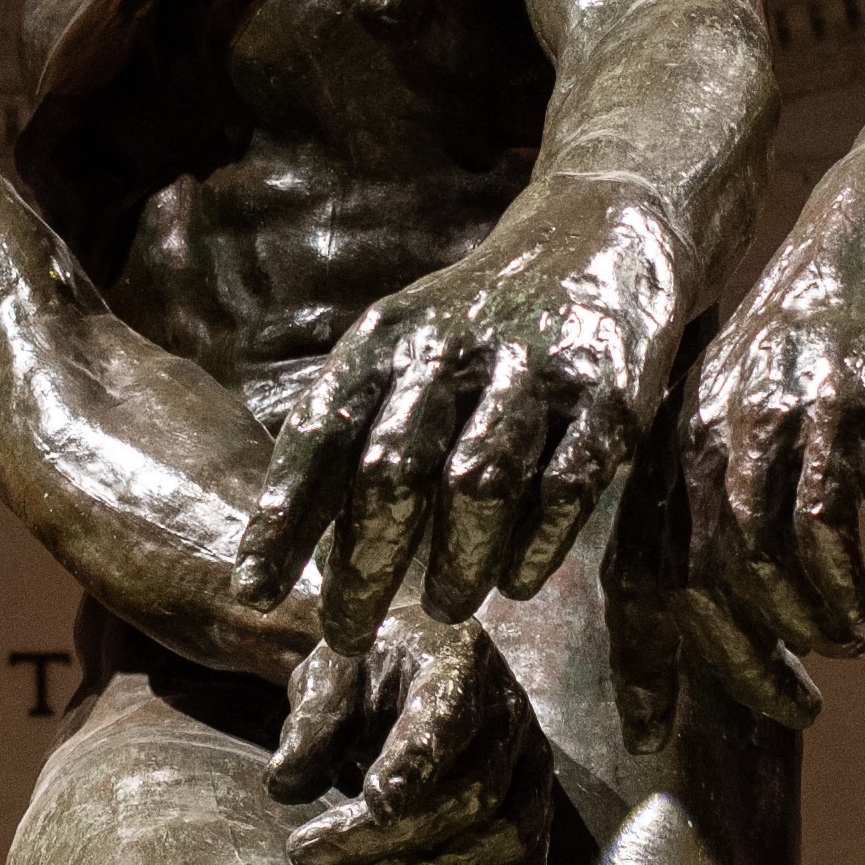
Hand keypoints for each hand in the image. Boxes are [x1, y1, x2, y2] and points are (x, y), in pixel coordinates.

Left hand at [239, 182, 684, 640]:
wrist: (601, 233)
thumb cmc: (478, 321)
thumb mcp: (401, 346)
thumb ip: (353, 425)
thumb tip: (288, 543)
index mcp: (387, 337)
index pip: (319, 434)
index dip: (283, 519)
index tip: (253, 591)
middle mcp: (452, 347)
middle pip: (393, 471)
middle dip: (364, 564)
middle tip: (347, 632)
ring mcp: (534, 368)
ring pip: (479, 483)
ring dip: (454, 560)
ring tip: (442, 606)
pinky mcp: (610, 391)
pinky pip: (567, 482)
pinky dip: (537, 543)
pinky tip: (517, 583)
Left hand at [269, 603, 552, 864]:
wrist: (417, 677)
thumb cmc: (369, 675)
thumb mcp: (329, 676)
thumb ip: (312, 721)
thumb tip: (285, 782)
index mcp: (456, 657)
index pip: (448, 712)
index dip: (416, 762)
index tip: (372, 801)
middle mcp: (509, 709)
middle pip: (475, 791)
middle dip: (388, 838)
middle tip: (305, 854)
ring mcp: (532, 761)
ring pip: (506, 837)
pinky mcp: (538, 807)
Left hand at [682, 174, 864, 709]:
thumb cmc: (833, 335)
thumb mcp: (763, 413)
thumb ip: (742, 497)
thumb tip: (744, 609)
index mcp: (673, 438)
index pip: (634, 570)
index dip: (641, 659)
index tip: (652, 735)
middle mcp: (704, 429)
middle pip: (688, 577)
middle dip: (735, 662)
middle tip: (792, 708)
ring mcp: (767, 416)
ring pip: (749, 557)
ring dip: (795, 627)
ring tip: (841, 649)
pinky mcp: (839, 406)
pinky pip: (822, 522)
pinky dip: (837, 586)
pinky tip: (861, 617)